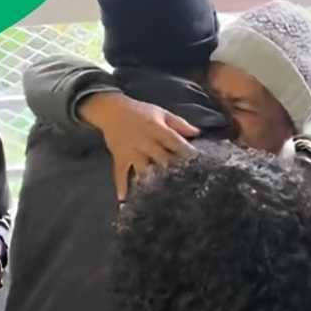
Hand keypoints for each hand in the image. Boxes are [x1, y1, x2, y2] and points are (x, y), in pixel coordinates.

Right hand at [79, 92, 199, 199]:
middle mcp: (144, 142)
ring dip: (152, 180)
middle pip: (161, 159)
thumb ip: (179, 124)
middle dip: (174, 170)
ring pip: (143, 169)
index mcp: (157, 129)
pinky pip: (119, 173)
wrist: (110, 110)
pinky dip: (121, 186)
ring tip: (162, 195)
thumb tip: (198, 132)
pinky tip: (124, 199)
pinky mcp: (119, 158)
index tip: (199, 162)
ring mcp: (131, 152)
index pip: (175, 142)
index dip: (187, 152)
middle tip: (187, 183)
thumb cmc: (140, 112)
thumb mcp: (161, 113)